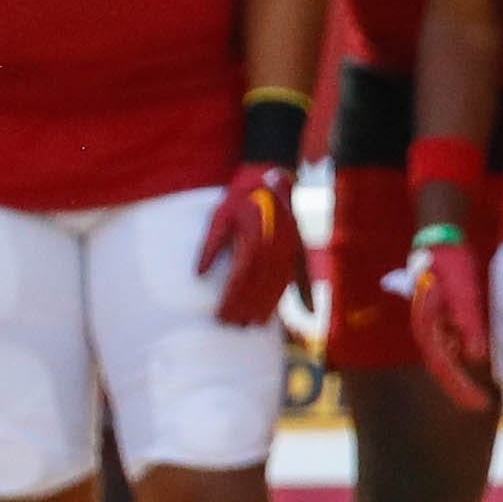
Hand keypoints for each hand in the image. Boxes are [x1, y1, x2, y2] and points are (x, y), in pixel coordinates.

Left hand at [198, 161, 304, 327]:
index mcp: (256, 238)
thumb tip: (198, 274)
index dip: (232, 299)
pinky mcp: (298, 246)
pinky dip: (300, 294)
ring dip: (269, 306)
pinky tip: (304, 312)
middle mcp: (277, 245)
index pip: (243, 277)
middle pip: (262, 285)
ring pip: (280, 282)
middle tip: (234, 326)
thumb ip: (210, 245)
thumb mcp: (220, 215)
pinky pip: (299, 274)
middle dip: (247, 308)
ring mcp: (291, 246)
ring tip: (255, 324)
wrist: (271, 174)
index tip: (221, 315)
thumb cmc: (241, 195)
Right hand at [409, 233, 495, 412]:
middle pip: (446, 369)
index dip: (462, 390)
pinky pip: (454, 345)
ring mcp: (435, 327)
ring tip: (486, 391)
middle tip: (486, 404)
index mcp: (430, 331)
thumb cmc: (450, 267)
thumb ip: (468, 325)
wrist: (440, 245)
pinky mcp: (443, 319)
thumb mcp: (464, 294)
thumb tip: (476, 358)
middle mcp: (430, 333)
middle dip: (463, 389)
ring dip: (465, 376)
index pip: (445, 370)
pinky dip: (468, 356)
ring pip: (449, 359)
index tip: (481, 405)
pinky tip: (484, 362)